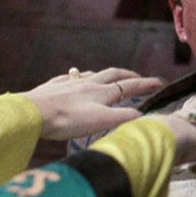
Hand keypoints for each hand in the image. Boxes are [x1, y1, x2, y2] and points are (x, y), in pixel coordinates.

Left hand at [20, 67, 165, 139]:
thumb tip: (145, 115)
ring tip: (108, 78)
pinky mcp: (52, 87)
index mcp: (102, 92)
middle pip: (112, 74)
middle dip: (128, 75)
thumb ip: (124, 118)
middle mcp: (88, 84)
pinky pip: (69, 78)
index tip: (162, 83)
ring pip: (91, 75)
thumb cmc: (67, 120)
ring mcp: (69, 84)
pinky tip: (73, 80)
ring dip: (104, 75)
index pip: (130, 86)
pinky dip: (78, 78)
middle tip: (138, 78)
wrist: (33, 113)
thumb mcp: (101, 121)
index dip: (147, 85)